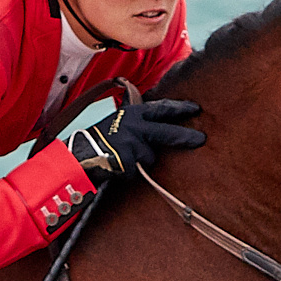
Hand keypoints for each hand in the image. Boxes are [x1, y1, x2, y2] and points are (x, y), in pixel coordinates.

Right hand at [68, 98, 204, 176]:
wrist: (78, 154)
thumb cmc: (99, 139)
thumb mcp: (119, 122)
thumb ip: (139, 122)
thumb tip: (162, 125)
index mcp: (132, 113)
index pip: (161, 109)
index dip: (180, 108)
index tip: (196, 109)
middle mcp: (134, 125)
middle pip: (166, 132)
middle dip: (185, 136)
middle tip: (201, 139)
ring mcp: (131, 143)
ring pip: (150, 157)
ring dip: (141, 161)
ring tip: (122, 158)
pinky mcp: (128, 160)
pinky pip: (137, 170)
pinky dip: (130, 172)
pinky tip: (117, 166)